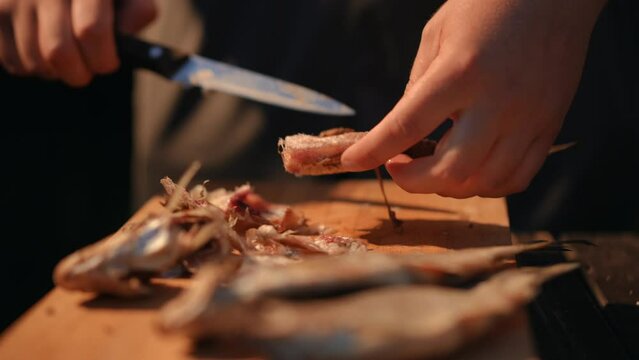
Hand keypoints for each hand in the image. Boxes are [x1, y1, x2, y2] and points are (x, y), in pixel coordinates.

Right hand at [0, 0, 156, 85]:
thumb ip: (137, 11)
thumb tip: (128, 35)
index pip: (91, 31)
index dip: (103, 58)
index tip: (108, 62)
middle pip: (59, 52)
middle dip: (79, 73)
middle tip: (86, 68)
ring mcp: (13, 1)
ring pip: (34, 61)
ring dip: (54, 71)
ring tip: (64, 56)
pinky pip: (12, 61)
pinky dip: (30, 66)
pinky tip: (40, 49)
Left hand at [341, 0, 606, 197]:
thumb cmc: (489, 5)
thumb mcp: (437, 34)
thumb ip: (418, 86)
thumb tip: (404, 131)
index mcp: (460, 72)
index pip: (407, 126)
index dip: (373, 151)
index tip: (352, 162)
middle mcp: (497, 102)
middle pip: (450, 171)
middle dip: (413, 181)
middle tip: (398, 166)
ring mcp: (528, 119)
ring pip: (484, 182)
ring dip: (448, 187)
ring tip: (433, 167)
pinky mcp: (549, 127)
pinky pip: (518, 178)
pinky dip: (486, 185)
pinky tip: (471, 171)